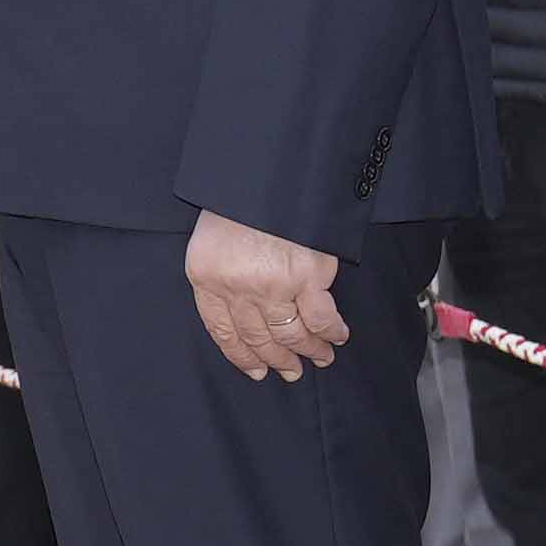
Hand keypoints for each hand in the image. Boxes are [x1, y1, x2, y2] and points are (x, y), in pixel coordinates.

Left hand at [183, 212, 346, 380]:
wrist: (266, 173)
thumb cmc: (239, 201)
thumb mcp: (211, 238)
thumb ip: (219, 276)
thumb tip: (239, 314)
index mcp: (207, 278)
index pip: (223, 331)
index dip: (241, 356)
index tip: (255, 371)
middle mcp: (237, 288)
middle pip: (258, 338)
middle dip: (277, 360)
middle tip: (290, 371)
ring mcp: (273, 285)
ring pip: (290, 334)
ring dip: (308, 351)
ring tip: (320, 358)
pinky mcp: (308, 277)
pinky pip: (321, 318)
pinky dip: (332, 332)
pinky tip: (337, 336)